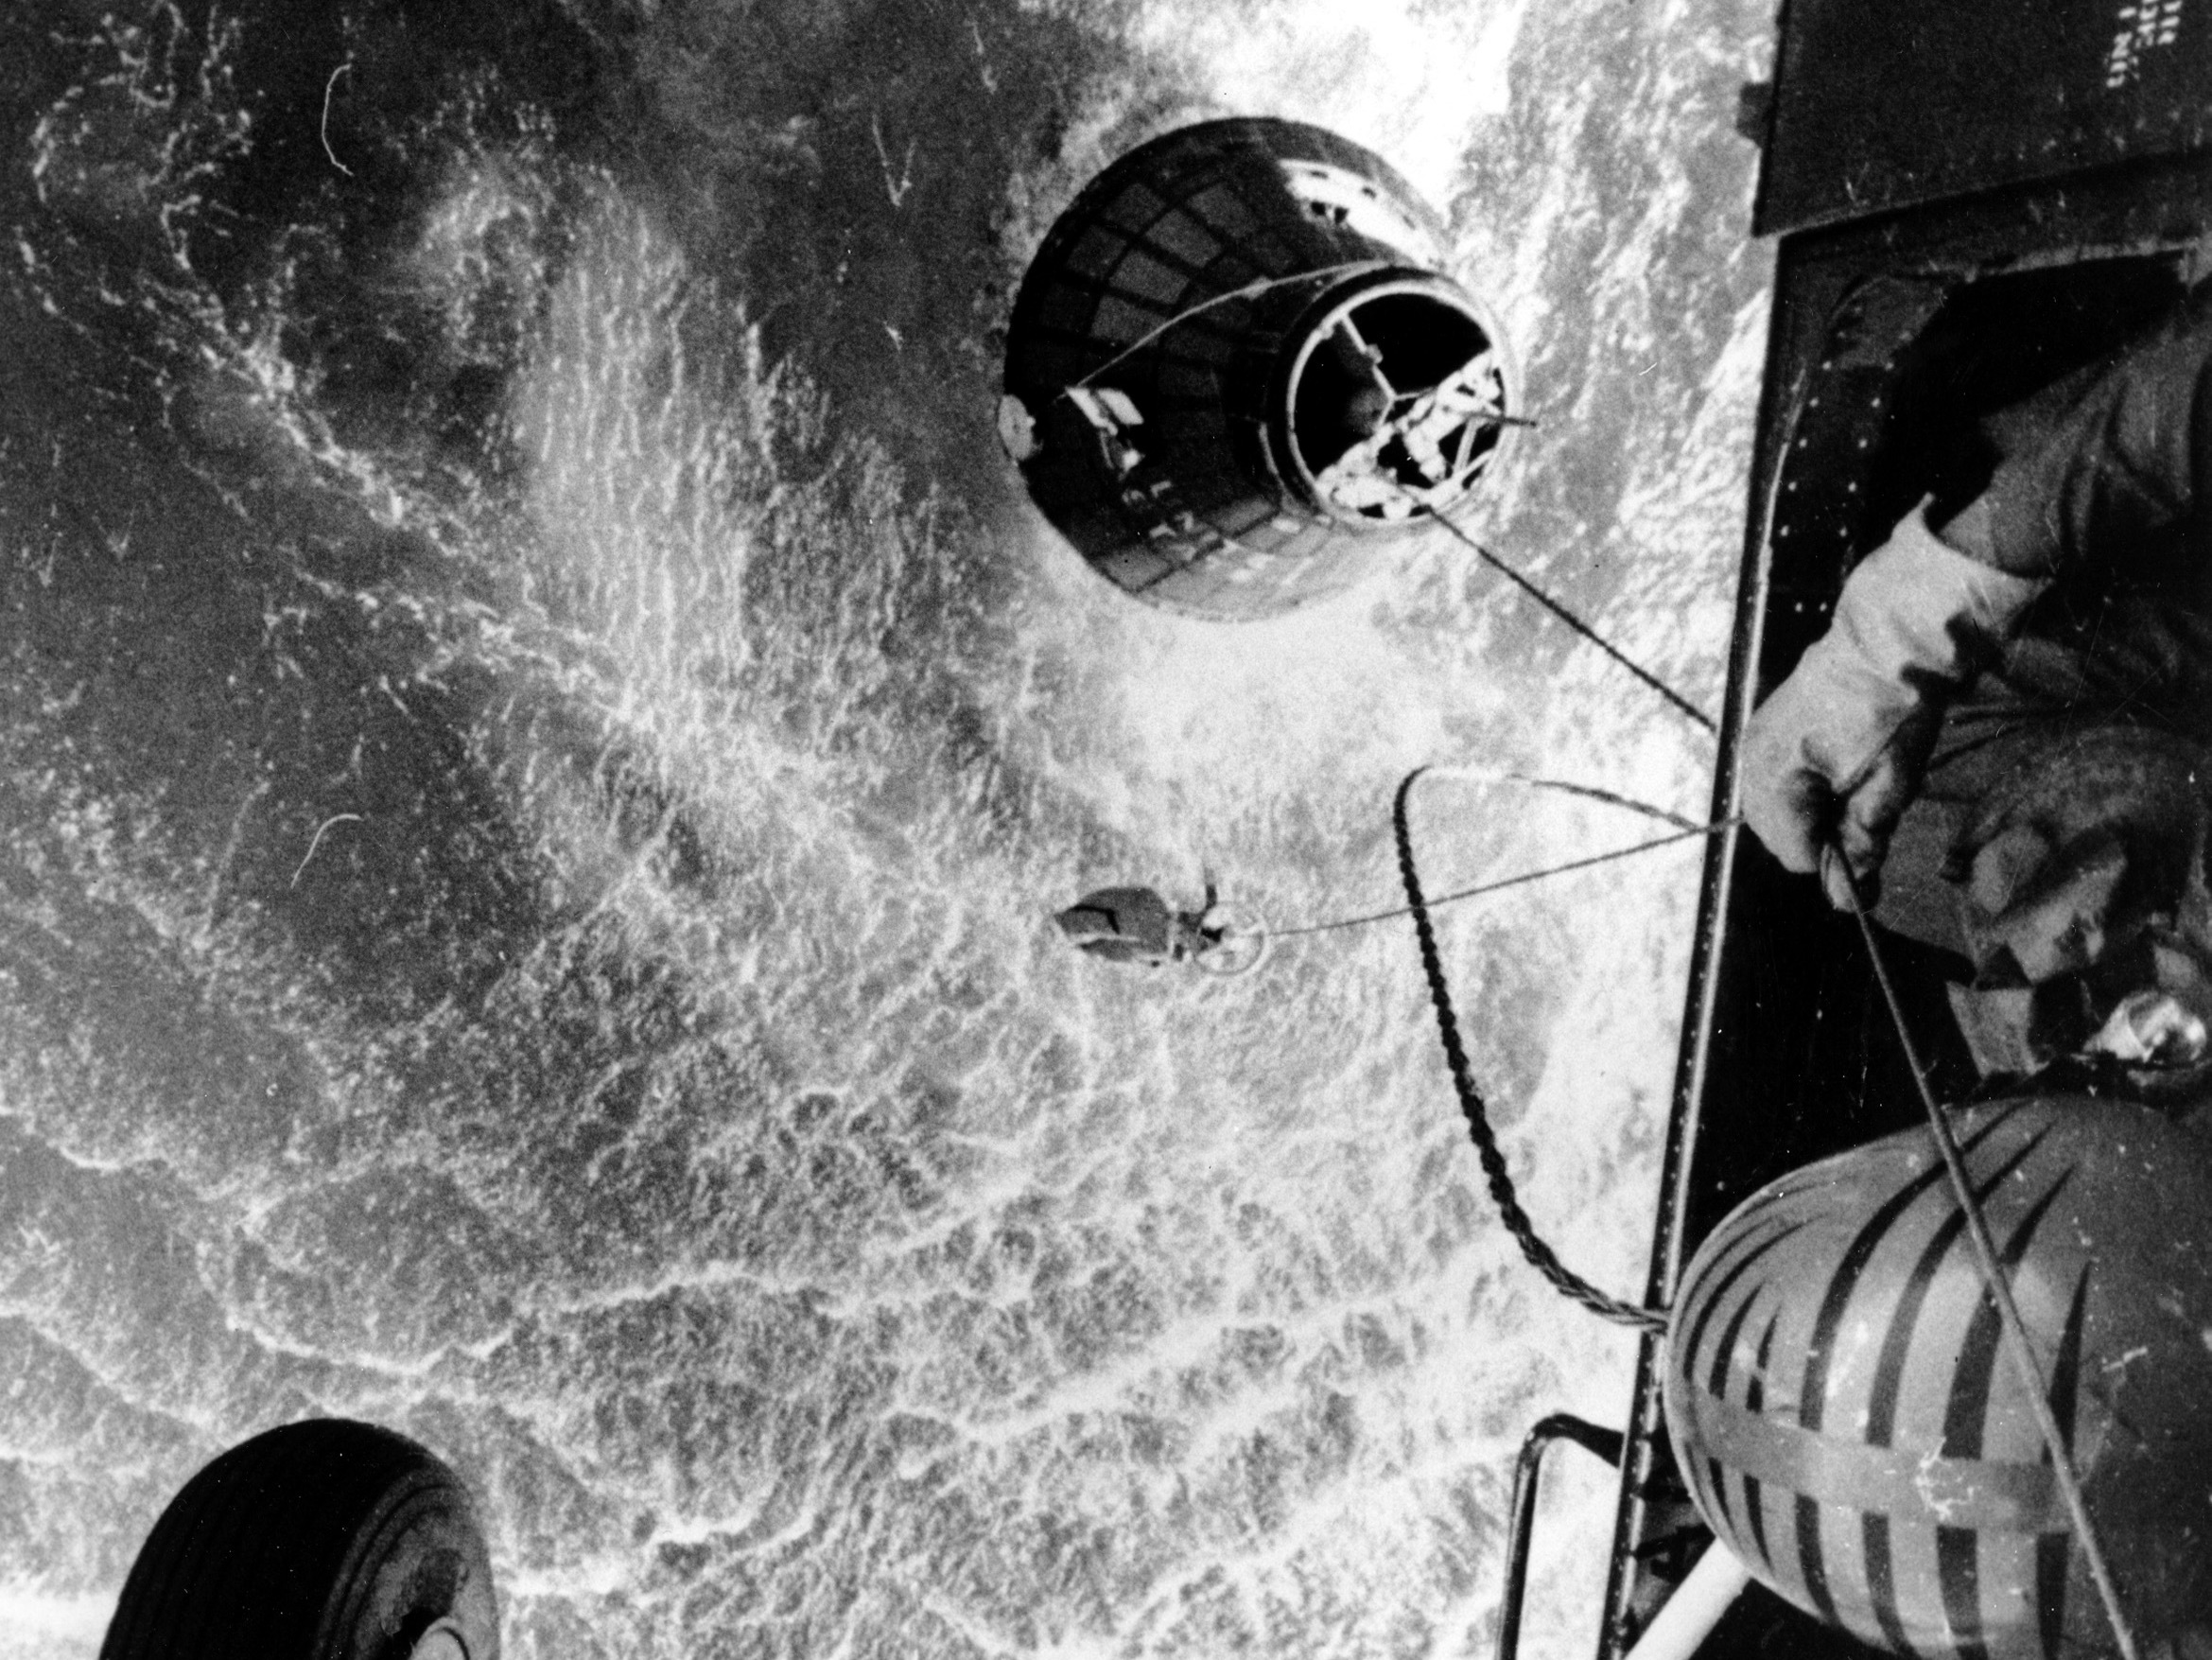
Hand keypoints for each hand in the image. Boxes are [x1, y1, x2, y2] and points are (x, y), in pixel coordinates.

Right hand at [1742, 660, 1940, 908]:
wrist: (1894, 641)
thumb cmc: (1892, 714)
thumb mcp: (1888, 789)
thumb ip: (1860, 845)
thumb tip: (1844, 900)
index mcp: (1774, 780)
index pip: (1797, 855)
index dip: (1839, 857)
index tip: (1876, 841)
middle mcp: (1753, 763)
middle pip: (1781, 834)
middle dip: (1824, 833)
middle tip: (1870, 810)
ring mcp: (1757, 741)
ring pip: (1779, 807)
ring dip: (1816, 809)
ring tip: (1858, 782)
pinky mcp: (1769, 726)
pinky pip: (1780, 777)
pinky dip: (1808, 783)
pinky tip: (1839, 763)